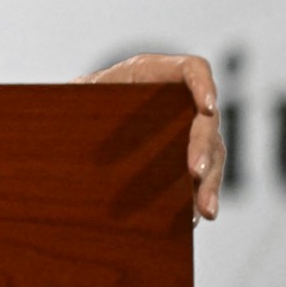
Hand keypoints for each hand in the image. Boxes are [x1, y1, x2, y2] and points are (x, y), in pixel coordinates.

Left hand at [76, 52, 224, 221]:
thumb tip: (73, 99)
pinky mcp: (186, 155)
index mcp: (153, 73)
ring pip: (213, 152)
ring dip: (211, 182)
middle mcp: (179, 99)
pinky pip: (203, 175)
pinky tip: (193, 217)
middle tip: (196, 172)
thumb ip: (84, 91)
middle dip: (204, 147)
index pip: (193, 69)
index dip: (204, 85)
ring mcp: (186, 128)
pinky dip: (200, 195)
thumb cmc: (79, 97)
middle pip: (206, 120)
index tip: (207, 108)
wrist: (77, 117)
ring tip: (205, 210)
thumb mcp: (82, 91)